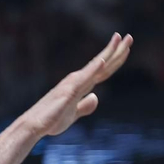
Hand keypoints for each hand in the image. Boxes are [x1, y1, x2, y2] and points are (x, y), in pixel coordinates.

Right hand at [13, 33, 133, 139]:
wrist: (34, 125)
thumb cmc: (51, 119)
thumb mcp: (73, 113)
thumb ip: (85, 105)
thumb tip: (95, 96)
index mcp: (81, 85)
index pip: (103, 70)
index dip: (116, 59)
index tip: (126, 47)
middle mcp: (78, 80)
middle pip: (103, 63)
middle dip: (117, 50)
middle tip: (129, 37)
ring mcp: (73, 83)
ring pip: (96, 66)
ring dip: (109, 52)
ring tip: (120, 39)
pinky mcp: (69, 91)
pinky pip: (84, 78)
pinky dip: (94, 69)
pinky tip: (103, 61)